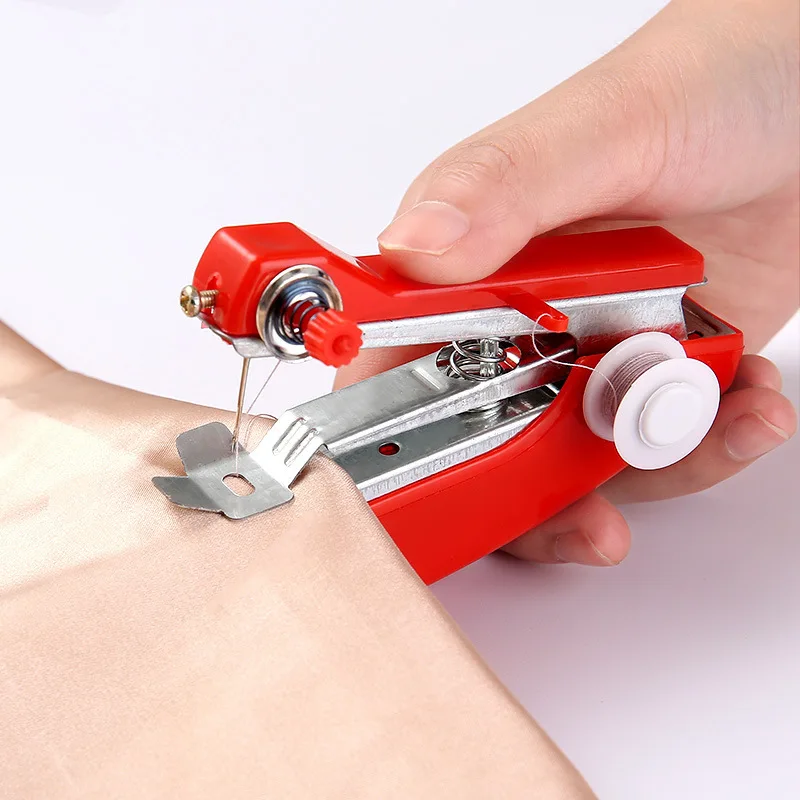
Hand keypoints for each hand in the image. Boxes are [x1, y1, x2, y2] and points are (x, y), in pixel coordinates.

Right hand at [337, 0, 798, 566]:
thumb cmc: (720, 77)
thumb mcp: (611, 127)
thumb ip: (507, 185)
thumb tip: (412, 251)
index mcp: (477, 256)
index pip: (402, 363)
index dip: (406, 434)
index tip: (444, 485)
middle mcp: (528, 310)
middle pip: (490, 439)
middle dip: (538, 496)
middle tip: (591, 521)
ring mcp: (596, 344)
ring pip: (582, 458)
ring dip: (649, 467)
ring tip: (712, 418)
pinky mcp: (663, 365)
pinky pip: (666, 443)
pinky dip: (711, 444)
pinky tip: (749, 403)